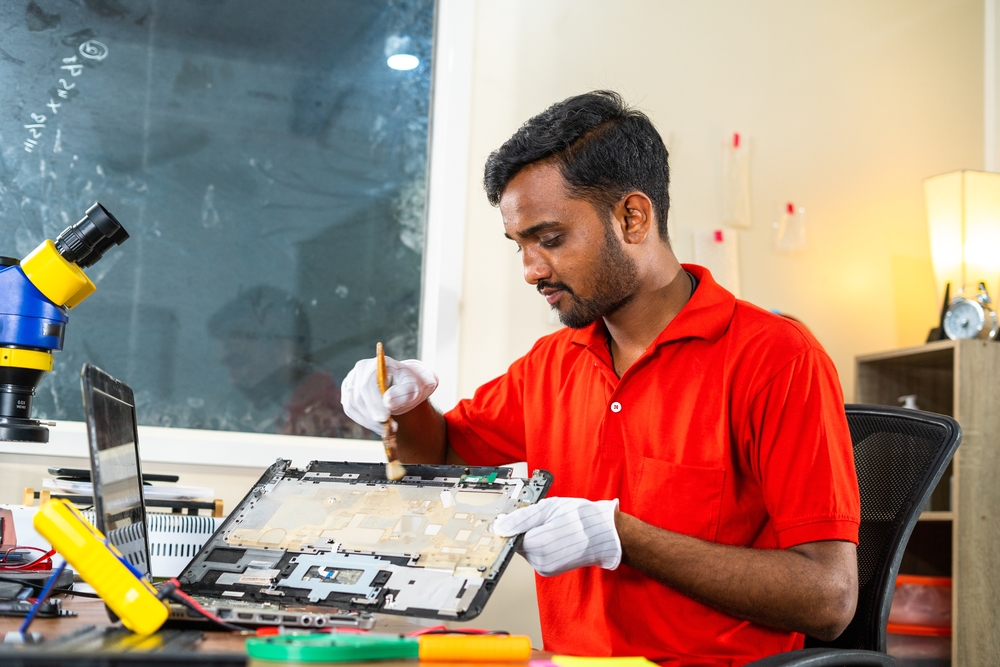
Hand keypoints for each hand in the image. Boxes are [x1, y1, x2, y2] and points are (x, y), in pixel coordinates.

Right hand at [341, 356, 438, 433]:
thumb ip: (403, 393)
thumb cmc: (409, 384)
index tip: (385, 418)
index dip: (375, 403)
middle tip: (387, 428)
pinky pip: (350, 410)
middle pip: (358, 396)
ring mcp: (351, 381)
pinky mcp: (349, 393)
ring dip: (368, 421)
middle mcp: (359, 370)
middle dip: (372, 415)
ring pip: (352, 405)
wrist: (404, 385)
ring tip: (385, 429)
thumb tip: (387, 402)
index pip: (367, 385)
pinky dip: (363, 421)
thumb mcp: (413, 387)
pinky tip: (377, 426)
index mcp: (375, 364)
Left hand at [492, 497, 621, 576]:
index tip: (519, 515)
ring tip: (552, 526)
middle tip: (544, 518)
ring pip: (526, 548)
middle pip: (517, 542)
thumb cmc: (582, 518)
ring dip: (533, 536)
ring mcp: (545, 568)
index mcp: (538, 546)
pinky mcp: (549, 570)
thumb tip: (500, 526)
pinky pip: (535, 554)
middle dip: (525, 529)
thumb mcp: (548, 508)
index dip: (513, 523)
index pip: (510, 536)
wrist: (605, 535)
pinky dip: (540, 543)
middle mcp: (540, 562)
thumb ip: (520, 519)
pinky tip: (554, 535)